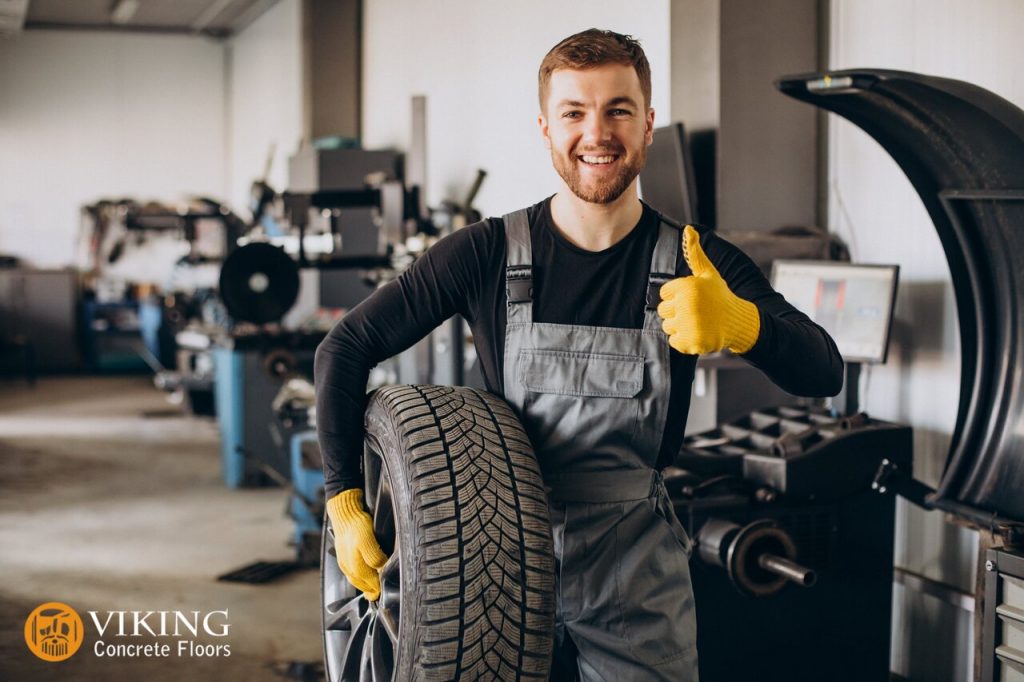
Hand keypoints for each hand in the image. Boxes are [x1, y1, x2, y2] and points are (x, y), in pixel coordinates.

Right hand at [325, 489, 387, 599]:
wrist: (344, 512)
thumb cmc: (356, 524)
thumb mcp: (368, 539)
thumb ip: (374, 557)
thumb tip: (381, 570)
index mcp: (355, 565)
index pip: (372, 583)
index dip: (380, 587)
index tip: (388, 591)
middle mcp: (349, 567)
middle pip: (363, 584)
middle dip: (373, 590)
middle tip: (381, 594)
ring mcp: (345, 562)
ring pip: (357, 580)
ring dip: (366, 585)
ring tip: (373, 590)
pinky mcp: (343, 557)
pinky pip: (352, 573)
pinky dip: (360, 578)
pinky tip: (364, 576)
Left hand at [657, 225, 759, 354]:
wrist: (739, 321)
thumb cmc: (720, 296)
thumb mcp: (708, 273)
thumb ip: (694, 253)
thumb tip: (688, 228)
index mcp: (687, 286)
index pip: (664, 294)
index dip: (676, 296)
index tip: (692, 298)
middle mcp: (687, 304)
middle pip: (663, 311)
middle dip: (677, 312)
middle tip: (696, 311)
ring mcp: (689, 324)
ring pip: (667, 327)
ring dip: (680, 327)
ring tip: (698, 322)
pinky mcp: (691, 342)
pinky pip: (673, 342)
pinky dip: (684, 341)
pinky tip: (698, 333)